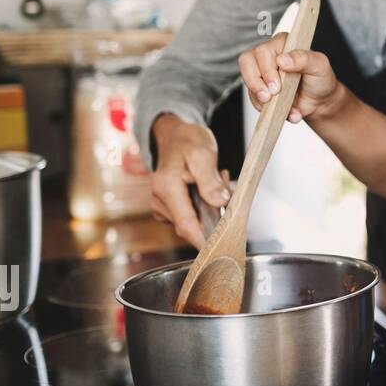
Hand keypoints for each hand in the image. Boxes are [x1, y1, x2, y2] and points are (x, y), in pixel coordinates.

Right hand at [149, 113, 230, 249]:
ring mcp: (163, 206)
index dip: (203, 240)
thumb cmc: (187, 141)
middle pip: (192, 225)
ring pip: (194, 220)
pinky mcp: (170, 208)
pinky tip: (210, 187)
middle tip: (225, 186)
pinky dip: (205, 206)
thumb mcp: (203, 154)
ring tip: (217, 179)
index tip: (219, 250)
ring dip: (211, 208)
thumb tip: (219, 203)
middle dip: (214, 215)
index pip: (186, 224)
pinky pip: (191, 215)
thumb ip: (210, 181)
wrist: (176, 135)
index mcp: (166, 187)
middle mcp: (160, 201)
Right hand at [238, 32, 341, 123]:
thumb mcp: (319, 66)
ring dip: (258, 96)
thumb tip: (282, 59)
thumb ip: (304, 59)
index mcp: (283, 42)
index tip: (277, 87)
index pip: (264, 50)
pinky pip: (251, 95)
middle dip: (257, 83)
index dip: (267, 70)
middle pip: (248, 61)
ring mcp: (262, 70)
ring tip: (275, 104)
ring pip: (246, 79)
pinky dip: (263, 106)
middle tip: (272, 96)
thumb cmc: (320, 79)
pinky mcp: (259, 86)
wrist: (319, 101)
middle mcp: (269, 53)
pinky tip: (281, 109)